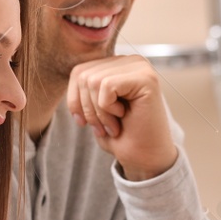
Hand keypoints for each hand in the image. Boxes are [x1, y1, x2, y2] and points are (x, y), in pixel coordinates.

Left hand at [66, 55, 178, 180]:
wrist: (145, 158)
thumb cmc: (122, 136)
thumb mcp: (94, 107)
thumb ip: (86, 85)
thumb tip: (74, 70)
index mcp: (120, 65)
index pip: (79, 71)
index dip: (75, 100)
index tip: (85, 123)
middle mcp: (132, 61)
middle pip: (83, 75)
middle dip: (87, 108)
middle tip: (103, 128)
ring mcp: (141, 67)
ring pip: (93, 81)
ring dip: (99, 112)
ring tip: (114, 124)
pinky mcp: (146, 78)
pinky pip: (106, 86)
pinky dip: (108, 108)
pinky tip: (124, 116)